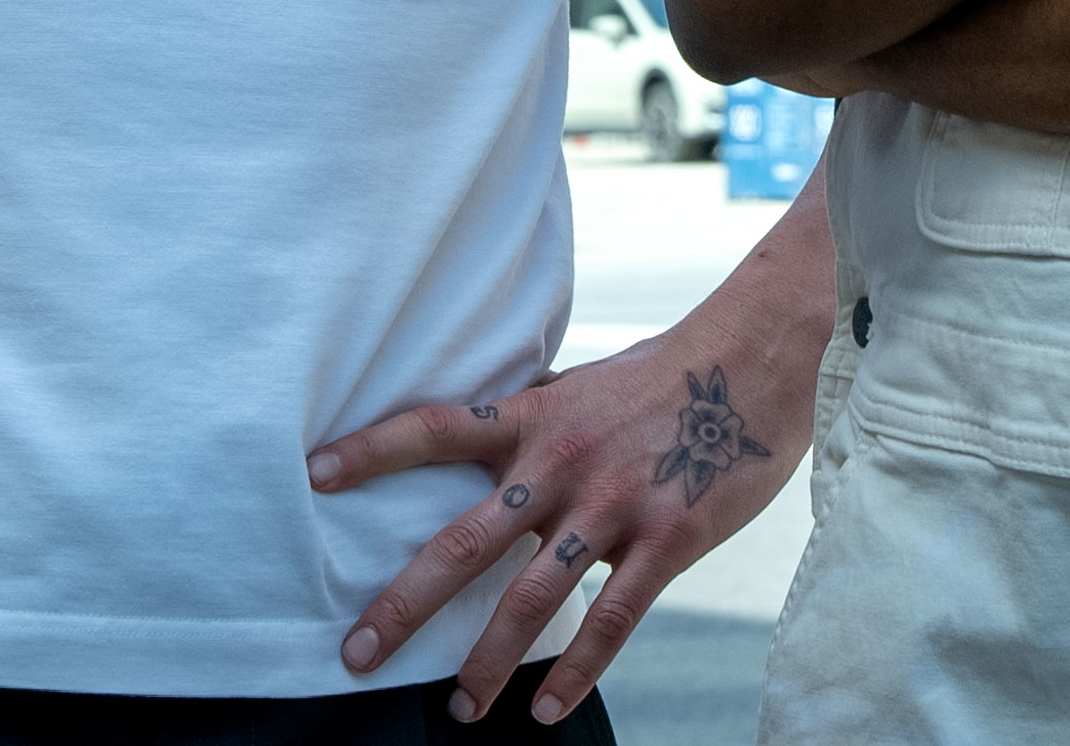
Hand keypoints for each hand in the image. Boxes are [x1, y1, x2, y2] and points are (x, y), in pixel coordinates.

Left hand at [309, 321, 813, 726]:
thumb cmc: (666, 374)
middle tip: (356, 655)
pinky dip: (576, 672)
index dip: (373, 451)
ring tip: (458, 710)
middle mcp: (559, 464)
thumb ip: (534, 424)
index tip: (314, 475)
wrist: (756, 359)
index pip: (436, 429)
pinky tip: (543, 711)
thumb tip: (485, 441)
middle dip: (403, 605)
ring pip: (531, 598)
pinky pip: (612, 618)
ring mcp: (612, 505)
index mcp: (534, 418)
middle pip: (464, 542)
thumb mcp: (584, 387)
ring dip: (486, 662)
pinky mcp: (666, 538)